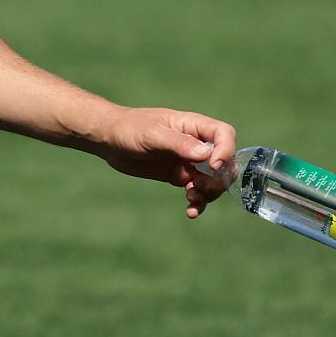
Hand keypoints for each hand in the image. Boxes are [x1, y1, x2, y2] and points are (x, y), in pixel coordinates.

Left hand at [91, 107, 237, 218]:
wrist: (109, 140)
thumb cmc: (129, 129)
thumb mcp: (152, 135)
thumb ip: (179, 144)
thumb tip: (207, 155)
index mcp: (192, 126)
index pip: (224, 134)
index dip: (226, 150)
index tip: (214, 166)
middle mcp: (195, 143)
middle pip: (224, 162)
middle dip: (218, 178)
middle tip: (199, 186)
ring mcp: (188, 161)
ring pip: (212, 180)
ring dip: (208, 192)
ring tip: (191, 196)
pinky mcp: (178, 175)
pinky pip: (197, 190)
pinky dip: (198, 201)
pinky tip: (191, 211)